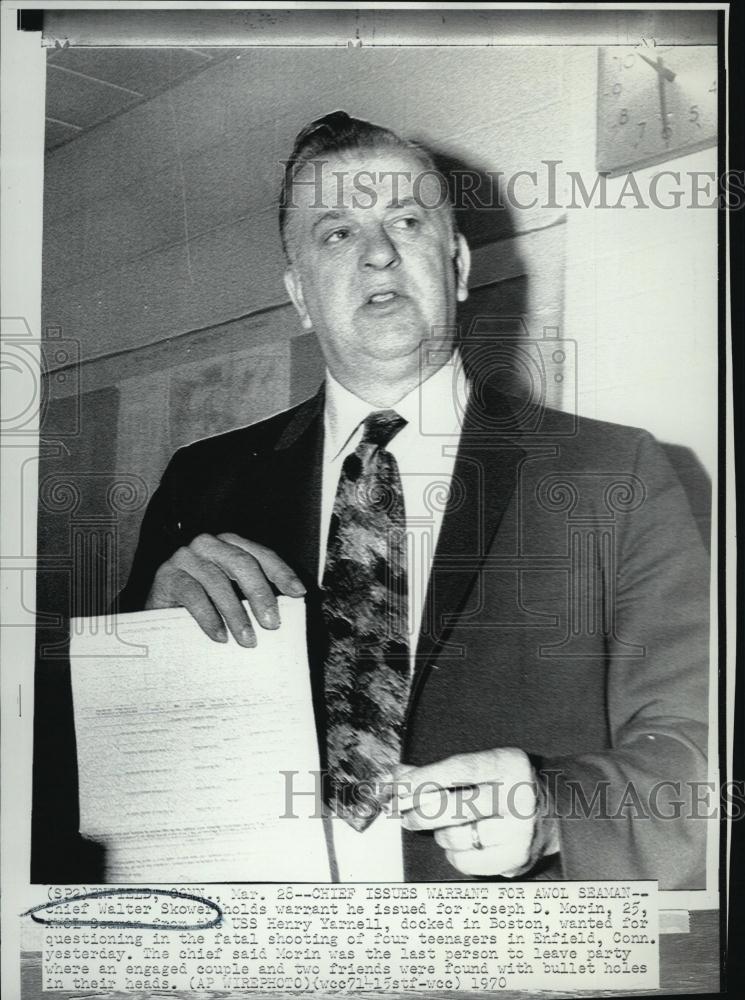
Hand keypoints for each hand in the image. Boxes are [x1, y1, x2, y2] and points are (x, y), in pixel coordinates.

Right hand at [145, 532, 305, 645]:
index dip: (281, 572)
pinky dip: (209, 618)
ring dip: (236, 614)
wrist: (159, 617)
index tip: (298, 593)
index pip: (260, 555)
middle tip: (273, 624)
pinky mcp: (167, 576)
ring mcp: (185, 557)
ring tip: (248, 640)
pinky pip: (193, 595)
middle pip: (241, 564)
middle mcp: (208, 544)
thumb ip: (254, 595)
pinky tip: (220, 636)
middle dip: (261, 594)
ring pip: (218, 582)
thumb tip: (288, 608)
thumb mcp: (232, 596)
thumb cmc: (202, 607)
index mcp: (229, 545)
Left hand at [394, 748, 554, 876]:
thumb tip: (392, 778)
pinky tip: (459, 844)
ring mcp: (520, 830)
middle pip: (454, 807)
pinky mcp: (517, 859)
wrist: (551, 813)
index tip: (396, 788)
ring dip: (438, 833)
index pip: (458, 769)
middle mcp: (519, 796)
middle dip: (419, 812)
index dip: (423, 779)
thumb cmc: (500, 786)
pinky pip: (466, 862)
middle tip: (402, 813)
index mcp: (508, 764)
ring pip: (456, 836)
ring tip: (442, 827)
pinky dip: (452, 854)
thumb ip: (433, 771)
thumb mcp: (477, 767)